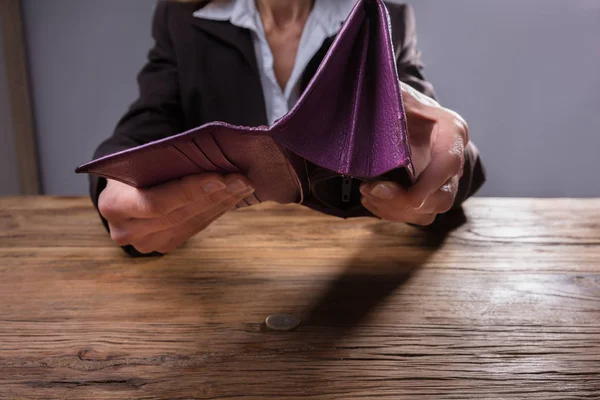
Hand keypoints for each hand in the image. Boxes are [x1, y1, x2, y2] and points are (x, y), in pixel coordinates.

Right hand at [98, 174, 254, 253]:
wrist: (124, 185)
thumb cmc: (136, 165)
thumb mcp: (142, 159)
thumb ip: (168, 163)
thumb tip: (213, 157)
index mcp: (114, 205)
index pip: (158, 202)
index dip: (191, 191)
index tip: (220, 178)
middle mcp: (126, 230)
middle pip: (179, 214)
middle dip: (215, 195)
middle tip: (243, 180)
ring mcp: (145, 243)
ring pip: (191, 223)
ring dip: (222, 203)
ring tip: (244, 186)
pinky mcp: (163, 245)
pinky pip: (195, 228)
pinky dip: (216, 210)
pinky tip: (233, 196)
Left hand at [360, 82, 468, 225]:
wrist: (396, 110)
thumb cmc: (397, 100)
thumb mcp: (394, 94)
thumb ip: (390, 100)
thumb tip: (366, 101)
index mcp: (451, 130)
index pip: (449, 163)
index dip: (429, 184)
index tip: (408, 196)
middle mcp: (451, 158)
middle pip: (442, 196)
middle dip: (405, 202)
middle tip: (372, 190)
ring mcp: (441, 180)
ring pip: (427, 211)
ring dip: (394, 209)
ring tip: (367, 192)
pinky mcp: (426, 193)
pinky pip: (414, 215)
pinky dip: (390, 212)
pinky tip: (371, 198)